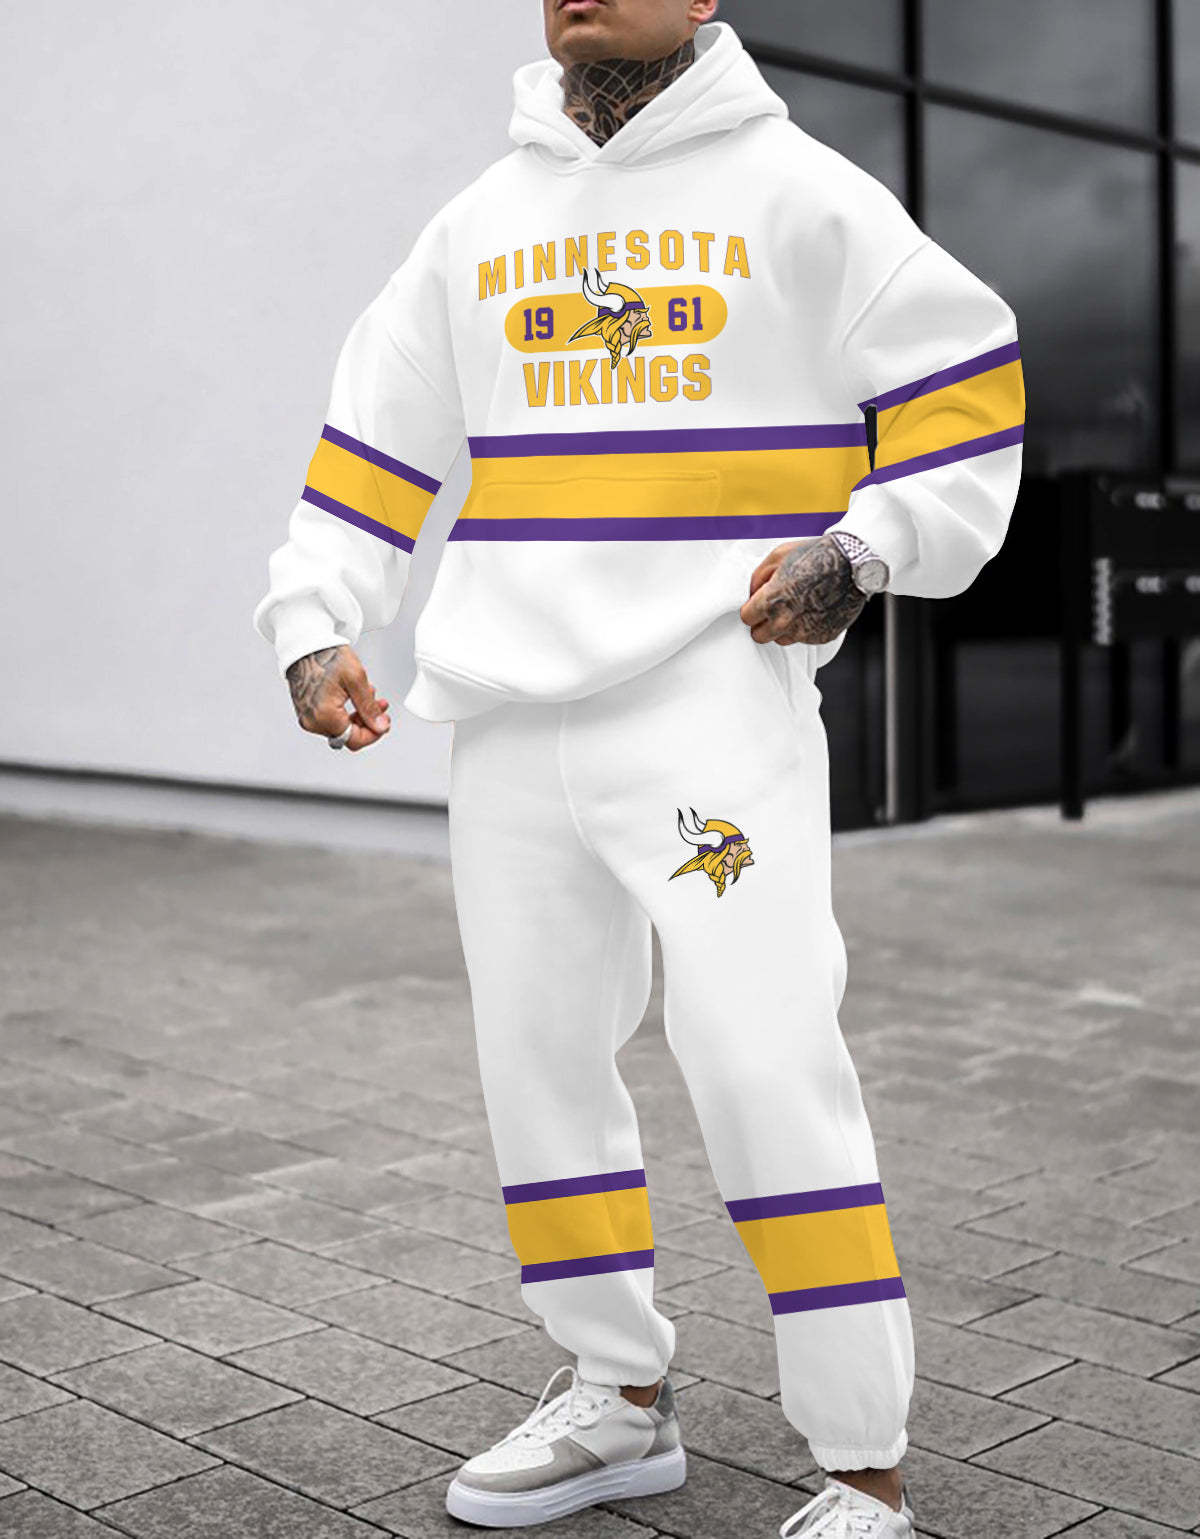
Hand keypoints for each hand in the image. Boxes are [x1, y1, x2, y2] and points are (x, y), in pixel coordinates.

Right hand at [285, 645, 390, 750]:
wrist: (306, 645)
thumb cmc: (326, 656)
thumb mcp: (356, 679)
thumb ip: (369, 708)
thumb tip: (379, 726)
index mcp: (324, 715)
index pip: (355, 740)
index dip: (374, 734)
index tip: (383, 723)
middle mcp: (312, 721)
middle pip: (348, 735)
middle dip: (367, 722)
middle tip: (380, 707)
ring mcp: (308, 718)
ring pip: (340, 728)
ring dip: (357, 716)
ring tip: (367, 696)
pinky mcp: (307, 712)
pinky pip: (330, 720)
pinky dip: (344, 712)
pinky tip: (353, 698)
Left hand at [739, 534, 866, 645]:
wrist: (853, 563)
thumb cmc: (816, 555)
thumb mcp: (778, 556)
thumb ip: (758, 578)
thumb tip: (752, 593)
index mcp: (772, 601)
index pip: (746, 618)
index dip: (751, 609)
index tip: (758, 604)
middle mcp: (787, 622)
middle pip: (760, 636)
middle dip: (763, 623)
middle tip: (774, 609)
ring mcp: (806, 632)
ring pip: (782, 639)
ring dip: (783, 628)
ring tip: (796, 607)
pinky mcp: (822, 637)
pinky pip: (805, 638)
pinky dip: (806, 627)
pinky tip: (814, 609)